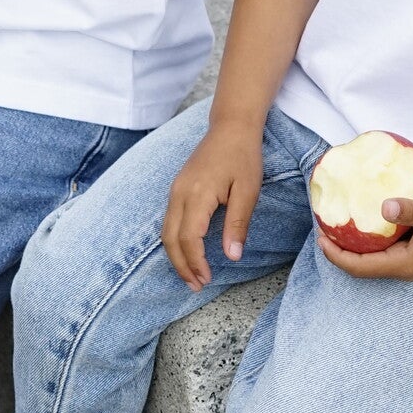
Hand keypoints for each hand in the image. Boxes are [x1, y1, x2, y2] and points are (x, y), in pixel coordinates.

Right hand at [161, 119, 264, 291]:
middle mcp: (179, 193)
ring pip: (165, 231)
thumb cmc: (242, 156)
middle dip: (181, 266)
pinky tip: (188, 251)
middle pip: (170, 239)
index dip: (196, 263)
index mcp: (197, 194)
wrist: (231, 126)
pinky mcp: (177, 188)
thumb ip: (237, 224)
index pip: (188, 238)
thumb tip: (232, 256)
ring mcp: (175, 189)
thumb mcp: (247, 191)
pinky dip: (175, 241)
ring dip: (176, 256)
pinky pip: (169, 220)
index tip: (207, 280)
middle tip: (196, 286)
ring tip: (191, 275)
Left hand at [316, 183, 412, 281]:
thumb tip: (384, 208)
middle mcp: (406, 266)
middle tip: (321, 229)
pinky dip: (368, 235)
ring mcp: (411, 256)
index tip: (319, 238)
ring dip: (353, 244)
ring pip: (373, 256)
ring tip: (335, 224)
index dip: (337, 256)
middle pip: (363, 266)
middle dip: (340, 251)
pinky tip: (362, 217)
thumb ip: (409, 209)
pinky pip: (383, 245)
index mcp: (406, 265)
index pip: (362, 268)